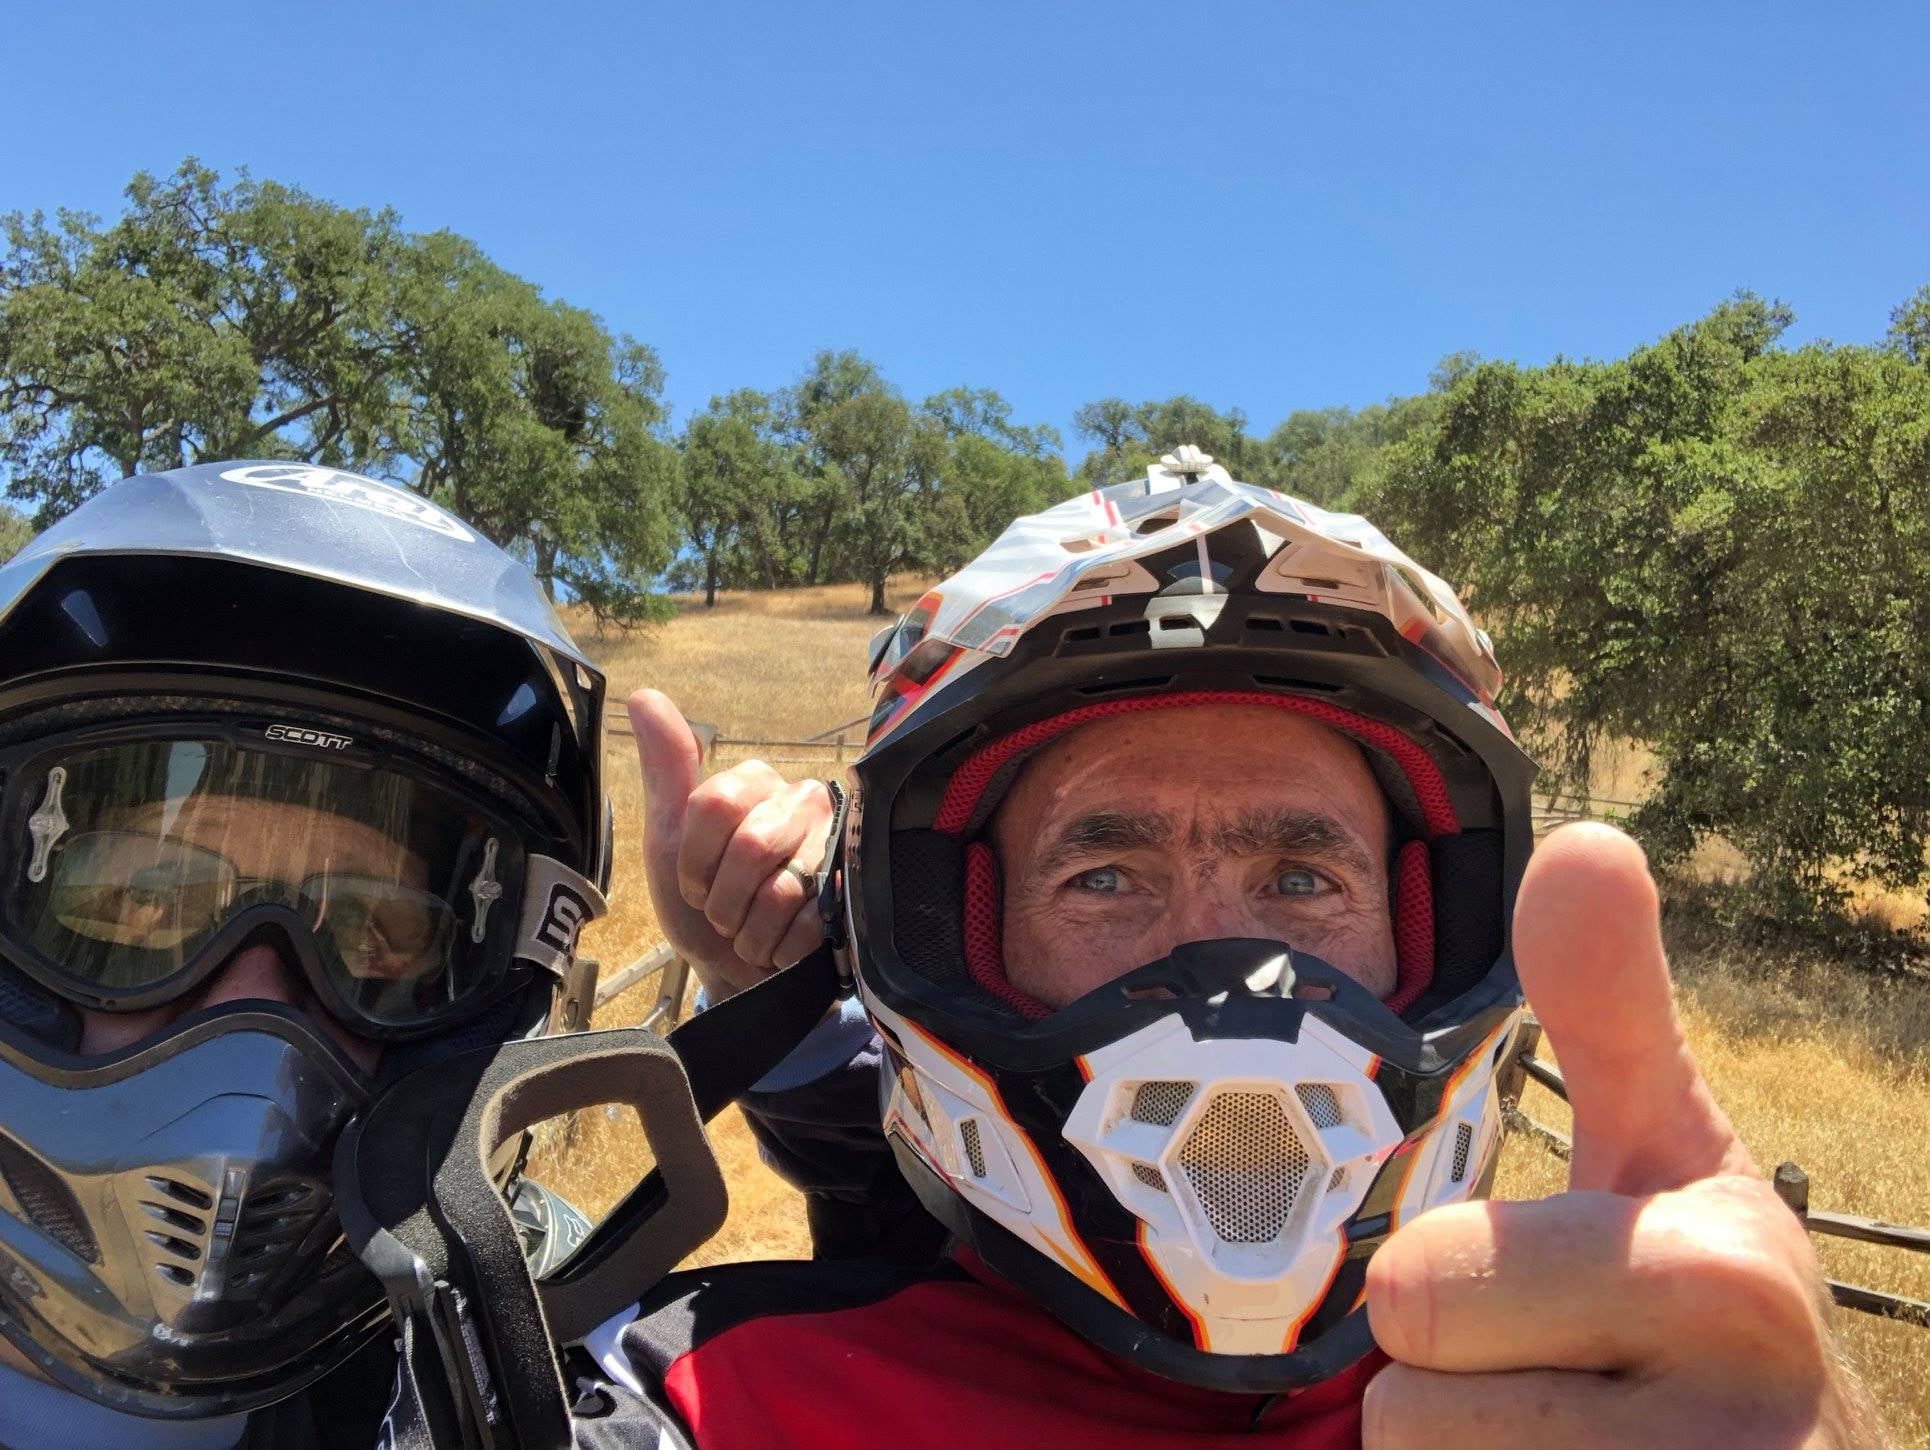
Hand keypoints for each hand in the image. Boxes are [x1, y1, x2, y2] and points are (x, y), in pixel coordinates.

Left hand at [629, 688, 832, 1000]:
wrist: (733, 970)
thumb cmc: (701, 899)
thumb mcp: (669, 836)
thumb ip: (665, 769)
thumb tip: (643, 695)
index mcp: (757, 782)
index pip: (714, 805)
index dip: (693, 860)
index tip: (694, 881)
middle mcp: (803, 802)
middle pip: (750, 847)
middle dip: (722, 900)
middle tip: (725, 910)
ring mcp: (835, 848)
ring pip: (781, 891)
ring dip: (749, 930)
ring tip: (752, 927)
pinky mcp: (855, 894)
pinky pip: (808, 925)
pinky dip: (779, 948)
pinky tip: (781, 943)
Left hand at [1364, 823, 1882, 1448]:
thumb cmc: (1703, 1314)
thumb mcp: (1670, 1155)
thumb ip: (1612, 1007)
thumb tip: (1586, 836)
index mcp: (1719, 1278)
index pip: (1420, 1297)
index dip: (1453, 1301)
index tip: (1568, 1304)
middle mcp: (1737, 1433)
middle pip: (1405, 1415)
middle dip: (1454, 1399)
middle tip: (1560, 1390)